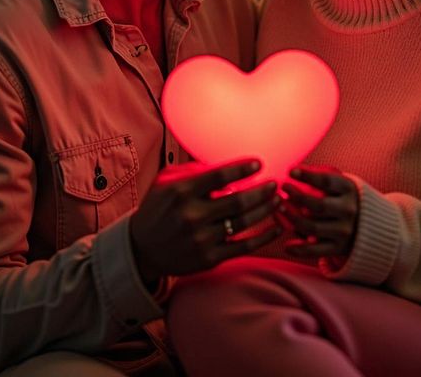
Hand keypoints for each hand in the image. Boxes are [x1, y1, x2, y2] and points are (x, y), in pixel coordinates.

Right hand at [129, 159, 281, 284]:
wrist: (141, 248)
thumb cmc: (158, 208)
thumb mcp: (166, 182)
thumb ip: (193, 170)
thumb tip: (224, 162)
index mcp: (182, 192)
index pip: (219, 176)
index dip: (242, 168)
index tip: (259, 163)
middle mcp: (193, 215)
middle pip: (238, 200)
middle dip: (262, 190)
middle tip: (276, 182)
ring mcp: (202, 239)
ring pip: (244, 223)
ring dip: (266, 209)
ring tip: (278, 199)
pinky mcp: (209, 258)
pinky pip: (243, 247)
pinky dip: (263, 237)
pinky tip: (276, 227)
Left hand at [280, 166, 358, 258]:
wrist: (369, 224)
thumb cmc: (342, 197)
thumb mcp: (338, 183)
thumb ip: (318, 176)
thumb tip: (292, 172)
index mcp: (349, 189)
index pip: (326, 181)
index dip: (307, 175)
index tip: (290, 171)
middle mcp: (348, 210)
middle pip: (318, 204)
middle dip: (296, 196)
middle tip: (283, 188)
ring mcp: (344, 231)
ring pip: (312, 226)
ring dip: (292, 218)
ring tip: (279, 209)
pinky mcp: (338, 248)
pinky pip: (315, 250)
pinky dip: (299, 250)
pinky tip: (287, 245)